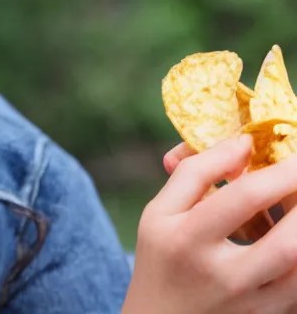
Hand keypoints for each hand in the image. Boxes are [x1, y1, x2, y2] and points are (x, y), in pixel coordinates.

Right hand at [124, 135, 296, 312]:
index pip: (243, 198)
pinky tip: (290, 233)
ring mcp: (249, 303)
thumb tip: (243, 144)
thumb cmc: (163, 257)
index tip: (295, 150)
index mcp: (187, 239)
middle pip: (288, 242)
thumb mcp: (160, 212)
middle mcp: (220, 275)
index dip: (280, 170)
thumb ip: (195, 173)